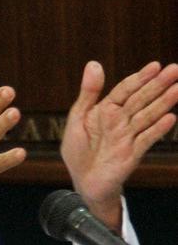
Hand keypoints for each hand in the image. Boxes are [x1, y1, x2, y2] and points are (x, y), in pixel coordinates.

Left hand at [61, 61, 177, 227]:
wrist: (82, 181)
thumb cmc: (78, 150)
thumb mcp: (77, 119)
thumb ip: (88, 93)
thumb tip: (94, 63)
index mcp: (106, 111)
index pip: (126, 90)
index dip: (139, 78)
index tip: (155, 65)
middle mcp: (120, 121)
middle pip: (141, 100)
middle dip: (157, 85)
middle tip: (176, 69)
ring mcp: (128, 137)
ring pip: (147, 116)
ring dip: (163, 103)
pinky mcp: (132, 154)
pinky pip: (145, 139)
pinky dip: (157, 129)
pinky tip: (171, 118)